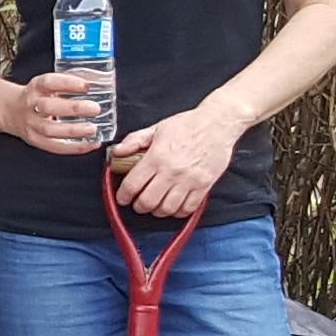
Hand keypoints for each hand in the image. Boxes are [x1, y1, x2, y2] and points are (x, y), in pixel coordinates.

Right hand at [0, 70, 115, 156]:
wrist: (10, 110)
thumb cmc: (36, 96)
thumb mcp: (46, 84)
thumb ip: (68, 84)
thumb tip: (98, 82)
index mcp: (36, 87)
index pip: (50, 82)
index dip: (68, 83)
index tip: (87, 86)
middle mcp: (31, 105)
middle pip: (49, 107)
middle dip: (73, 108)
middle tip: (95, 108)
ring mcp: (32, 124)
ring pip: (50, 129)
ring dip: (73, 130)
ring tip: (92, 129)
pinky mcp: (35, 140)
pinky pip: (55, 146)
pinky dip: (74, 147)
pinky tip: (90, 144)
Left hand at [110, 103, 244, 220]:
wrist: (217, 123)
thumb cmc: (188, 124)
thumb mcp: (157, 128)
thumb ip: (135, 140)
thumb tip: (117, 152)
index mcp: (157, 157)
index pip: (133, 185)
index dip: (123, 195)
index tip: (122, 197)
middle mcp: (172, 171)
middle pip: (148, 202)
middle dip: (139, 206)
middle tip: (138, 203)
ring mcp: (189, 180)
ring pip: (167, 209)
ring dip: (157, 211)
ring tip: (155, 205)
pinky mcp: (204, 186)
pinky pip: (188, 209)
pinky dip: (178, 212)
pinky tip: (174, 205)